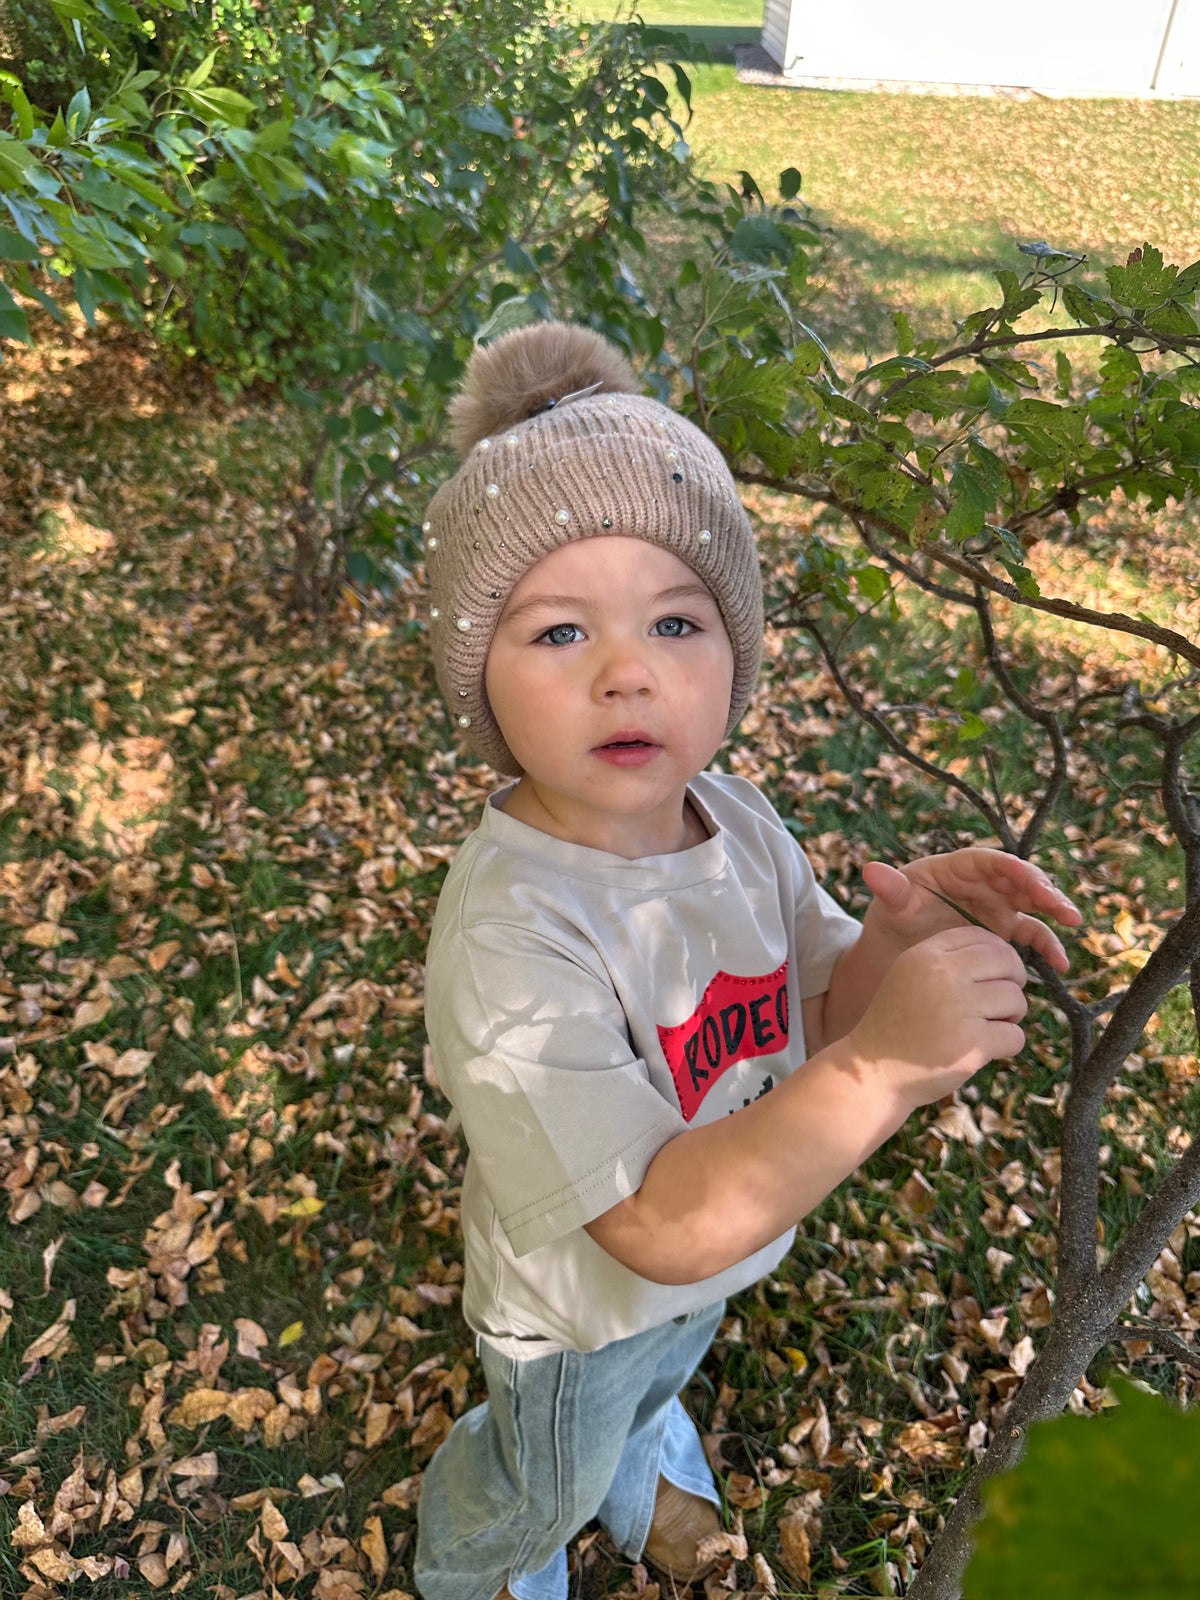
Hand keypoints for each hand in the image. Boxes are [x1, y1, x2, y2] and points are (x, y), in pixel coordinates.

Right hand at [848, 925, 1028, 1106]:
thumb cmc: (898, 1024)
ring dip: (1011, 1016)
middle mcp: (942, 975)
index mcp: (925, 955)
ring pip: (1015, 998)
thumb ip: (948, 960)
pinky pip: (1015, 1036)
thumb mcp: (910, 976)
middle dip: (1014, 980)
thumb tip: (1006, 958)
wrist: (875, 1072)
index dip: (999, 953)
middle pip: (1005, 961)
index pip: (980, 937)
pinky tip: (987, 1050)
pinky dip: (1008, 1045)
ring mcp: (958, 1009)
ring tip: (989, 1028)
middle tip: (1005, 1001)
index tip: (998, 973)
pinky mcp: (972, 1044)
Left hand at [862, 848, 1081, 972]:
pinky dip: (1046, 945)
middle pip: (1019, 880)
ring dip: (1053, 911)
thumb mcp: (890, 904)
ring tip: (1072, 923)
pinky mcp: (1003, 932)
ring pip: (1032, 904)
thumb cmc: (893, 918)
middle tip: (1061, 906)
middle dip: (1043, 889)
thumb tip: (871, 870)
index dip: (1015, 869)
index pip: (991, 861)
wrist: (899, 951)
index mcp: (958, 868)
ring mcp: (997, 907)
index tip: (1033, 883)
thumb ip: (888, 889)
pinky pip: (1031, 934)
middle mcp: (983, 884)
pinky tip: (1059, 962)